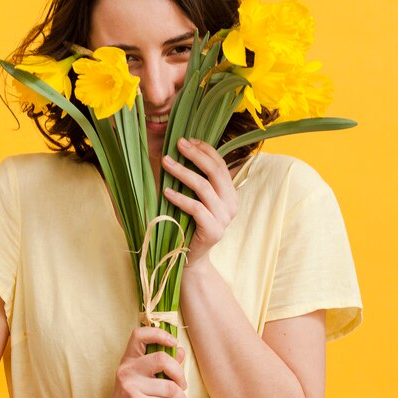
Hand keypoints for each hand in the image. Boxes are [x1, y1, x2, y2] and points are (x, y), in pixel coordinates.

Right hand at [100, 327, 187, 397]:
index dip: (159, 334)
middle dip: (180, 373)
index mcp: (128, 360)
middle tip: (182, 385)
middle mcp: (127, 370)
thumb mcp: (141, 381)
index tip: (173, 343)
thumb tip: (180, 351)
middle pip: (162, 359)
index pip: (139, 334)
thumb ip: (160, 366)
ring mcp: (130, 387)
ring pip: (170, 387)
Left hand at [162, 137, 238, 269]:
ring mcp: (224, 218)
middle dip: (195, 155)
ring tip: (166, 162)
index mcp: (230, 194)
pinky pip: (196, 208)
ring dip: (182, 172)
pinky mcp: (214, 230)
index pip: (220, 165)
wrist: (190, 258)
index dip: (205, 150)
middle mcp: (231, 204)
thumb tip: (182, 150)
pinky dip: (180, 198)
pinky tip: (166, 191)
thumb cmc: (189, 225)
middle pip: (215, 172)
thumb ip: (196, 180)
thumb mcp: (195, 199)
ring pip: (204, 187)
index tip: (187, 139)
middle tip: (177, 144)